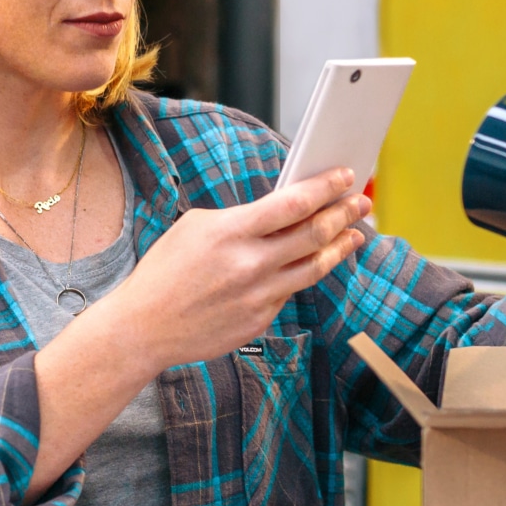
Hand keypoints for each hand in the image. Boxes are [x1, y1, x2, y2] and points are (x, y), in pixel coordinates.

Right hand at [81, 167, 370, 372]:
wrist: (144, 327)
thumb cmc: (164, 272)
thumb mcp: (196, 227)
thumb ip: (242, 219)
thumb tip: (281, 212)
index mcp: (232, 233)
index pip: (294, 204)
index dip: (326, 188)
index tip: (344, 177)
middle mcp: (250, 265)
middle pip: (315, 235)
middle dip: (344, 214)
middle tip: (361, 203)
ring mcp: (258, 297)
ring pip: (314, 268)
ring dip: (339, 248)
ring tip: (354, 235)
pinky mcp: (260, 321)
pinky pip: (289, 293)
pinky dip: (301, 275)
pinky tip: (310, 264)